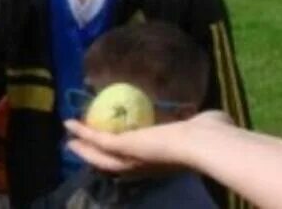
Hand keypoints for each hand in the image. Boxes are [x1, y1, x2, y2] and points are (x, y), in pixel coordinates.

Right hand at [65, 111, 232, 175]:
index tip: (113, 144)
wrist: (206, 144)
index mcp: (164, 161)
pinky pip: (99, 141)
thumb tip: (207, 116)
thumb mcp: (202, 125)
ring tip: (69, 138)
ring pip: (102, 158)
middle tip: (79, 146)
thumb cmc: (212, 135)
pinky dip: (83, 133)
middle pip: (113, 164)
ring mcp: (134, 159)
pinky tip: (70, 124)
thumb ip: (199, 122)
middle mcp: (146, 165)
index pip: (138, 161)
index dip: (123, 155)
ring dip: (84, 149)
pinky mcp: (125, 148)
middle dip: (96, 156)